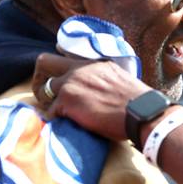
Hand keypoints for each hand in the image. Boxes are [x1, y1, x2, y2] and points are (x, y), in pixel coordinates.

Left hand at [32, 52, 149, 139]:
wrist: (142, 112)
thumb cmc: (138, 103)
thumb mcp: (120, 80)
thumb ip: (105, 80)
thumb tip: (102, 93)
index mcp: (94, 63)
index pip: (65, 58)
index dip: (59, 71)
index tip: (60, 82)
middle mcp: (79, 69)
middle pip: (44, 62)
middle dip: (40, 78)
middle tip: (45, 95)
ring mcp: (71, 84)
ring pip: (44, 90)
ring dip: (47, 102)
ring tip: (56, 114)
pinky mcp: (67, 101)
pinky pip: (50, 112)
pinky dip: (56, 120)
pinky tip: (66, 125)